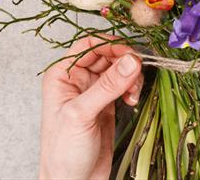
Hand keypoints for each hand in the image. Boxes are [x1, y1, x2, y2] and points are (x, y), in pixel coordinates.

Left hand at [39, 35, 142, 179]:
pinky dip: (133, 88)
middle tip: (137, 73)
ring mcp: (94, 92)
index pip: (88, 45)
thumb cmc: (63, 154)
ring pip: (119, 69)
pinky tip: (133, 99)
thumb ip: (107, 86)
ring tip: (133, 92)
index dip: (110, 45)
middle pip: (107, 55)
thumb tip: (130, 60)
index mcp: (62, 75)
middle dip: (124, 62)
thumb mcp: (81, 115)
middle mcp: (77, 79)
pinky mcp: (108, 104)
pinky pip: (124, 85)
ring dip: (131, 76)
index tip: (129, 54)